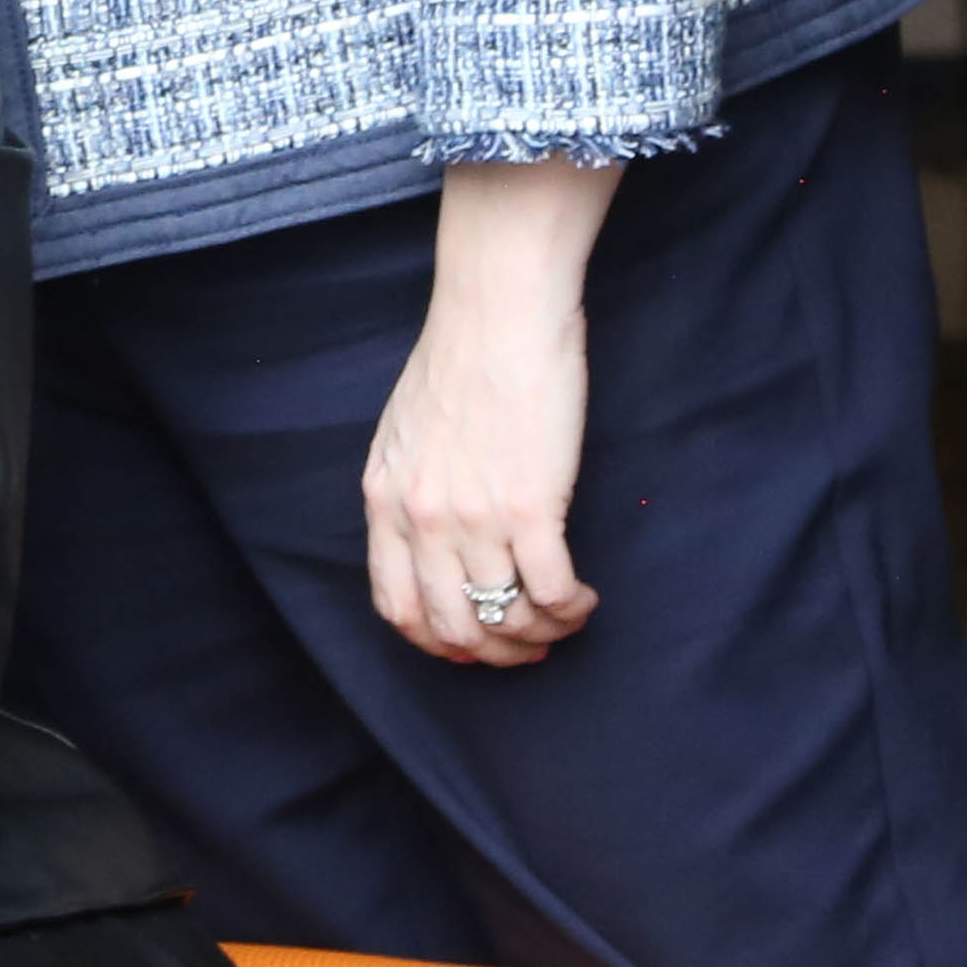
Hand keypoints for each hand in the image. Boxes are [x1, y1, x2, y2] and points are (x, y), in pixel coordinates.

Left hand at [364, 160, 614, 666]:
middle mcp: (422, 519)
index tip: (470, 646)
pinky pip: (549, 592)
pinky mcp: (530, 507)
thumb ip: (411, 490)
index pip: (396, 605)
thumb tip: (434, 541)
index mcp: (384, 500)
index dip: (436, 641)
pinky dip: (570, 609)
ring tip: (563, 619)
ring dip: (541, 634)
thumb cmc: (459, 360)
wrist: (497, 313)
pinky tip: (582, 598)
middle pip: (452, 627)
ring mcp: (473, 518)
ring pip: (505, 618)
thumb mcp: (404, 434)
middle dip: (495, 653)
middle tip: (529, 646)